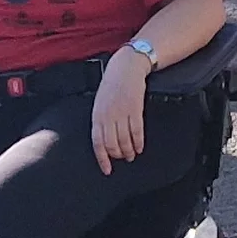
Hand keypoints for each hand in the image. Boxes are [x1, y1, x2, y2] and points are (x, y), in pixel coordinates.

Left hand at [91, 57, 149, 173]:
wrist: (125, 68)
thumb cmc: (111, 85)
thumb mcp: (100, 102)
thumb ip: (100, 120)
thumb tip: (103, 140)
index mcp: (97, 115)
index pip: (97, 142)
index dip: (102, 158)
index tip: (107, 170)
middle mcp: (108, 116)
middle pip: (112, 144)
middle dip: (118, 155)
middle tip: (124, 159)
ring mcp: (122, 113)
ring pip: (125, 140)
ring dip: (129, 151)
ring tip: (132, 155)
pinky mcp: (135, 109)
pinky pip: (137, 131)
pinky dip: (138, 142)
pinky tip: (140, 147)